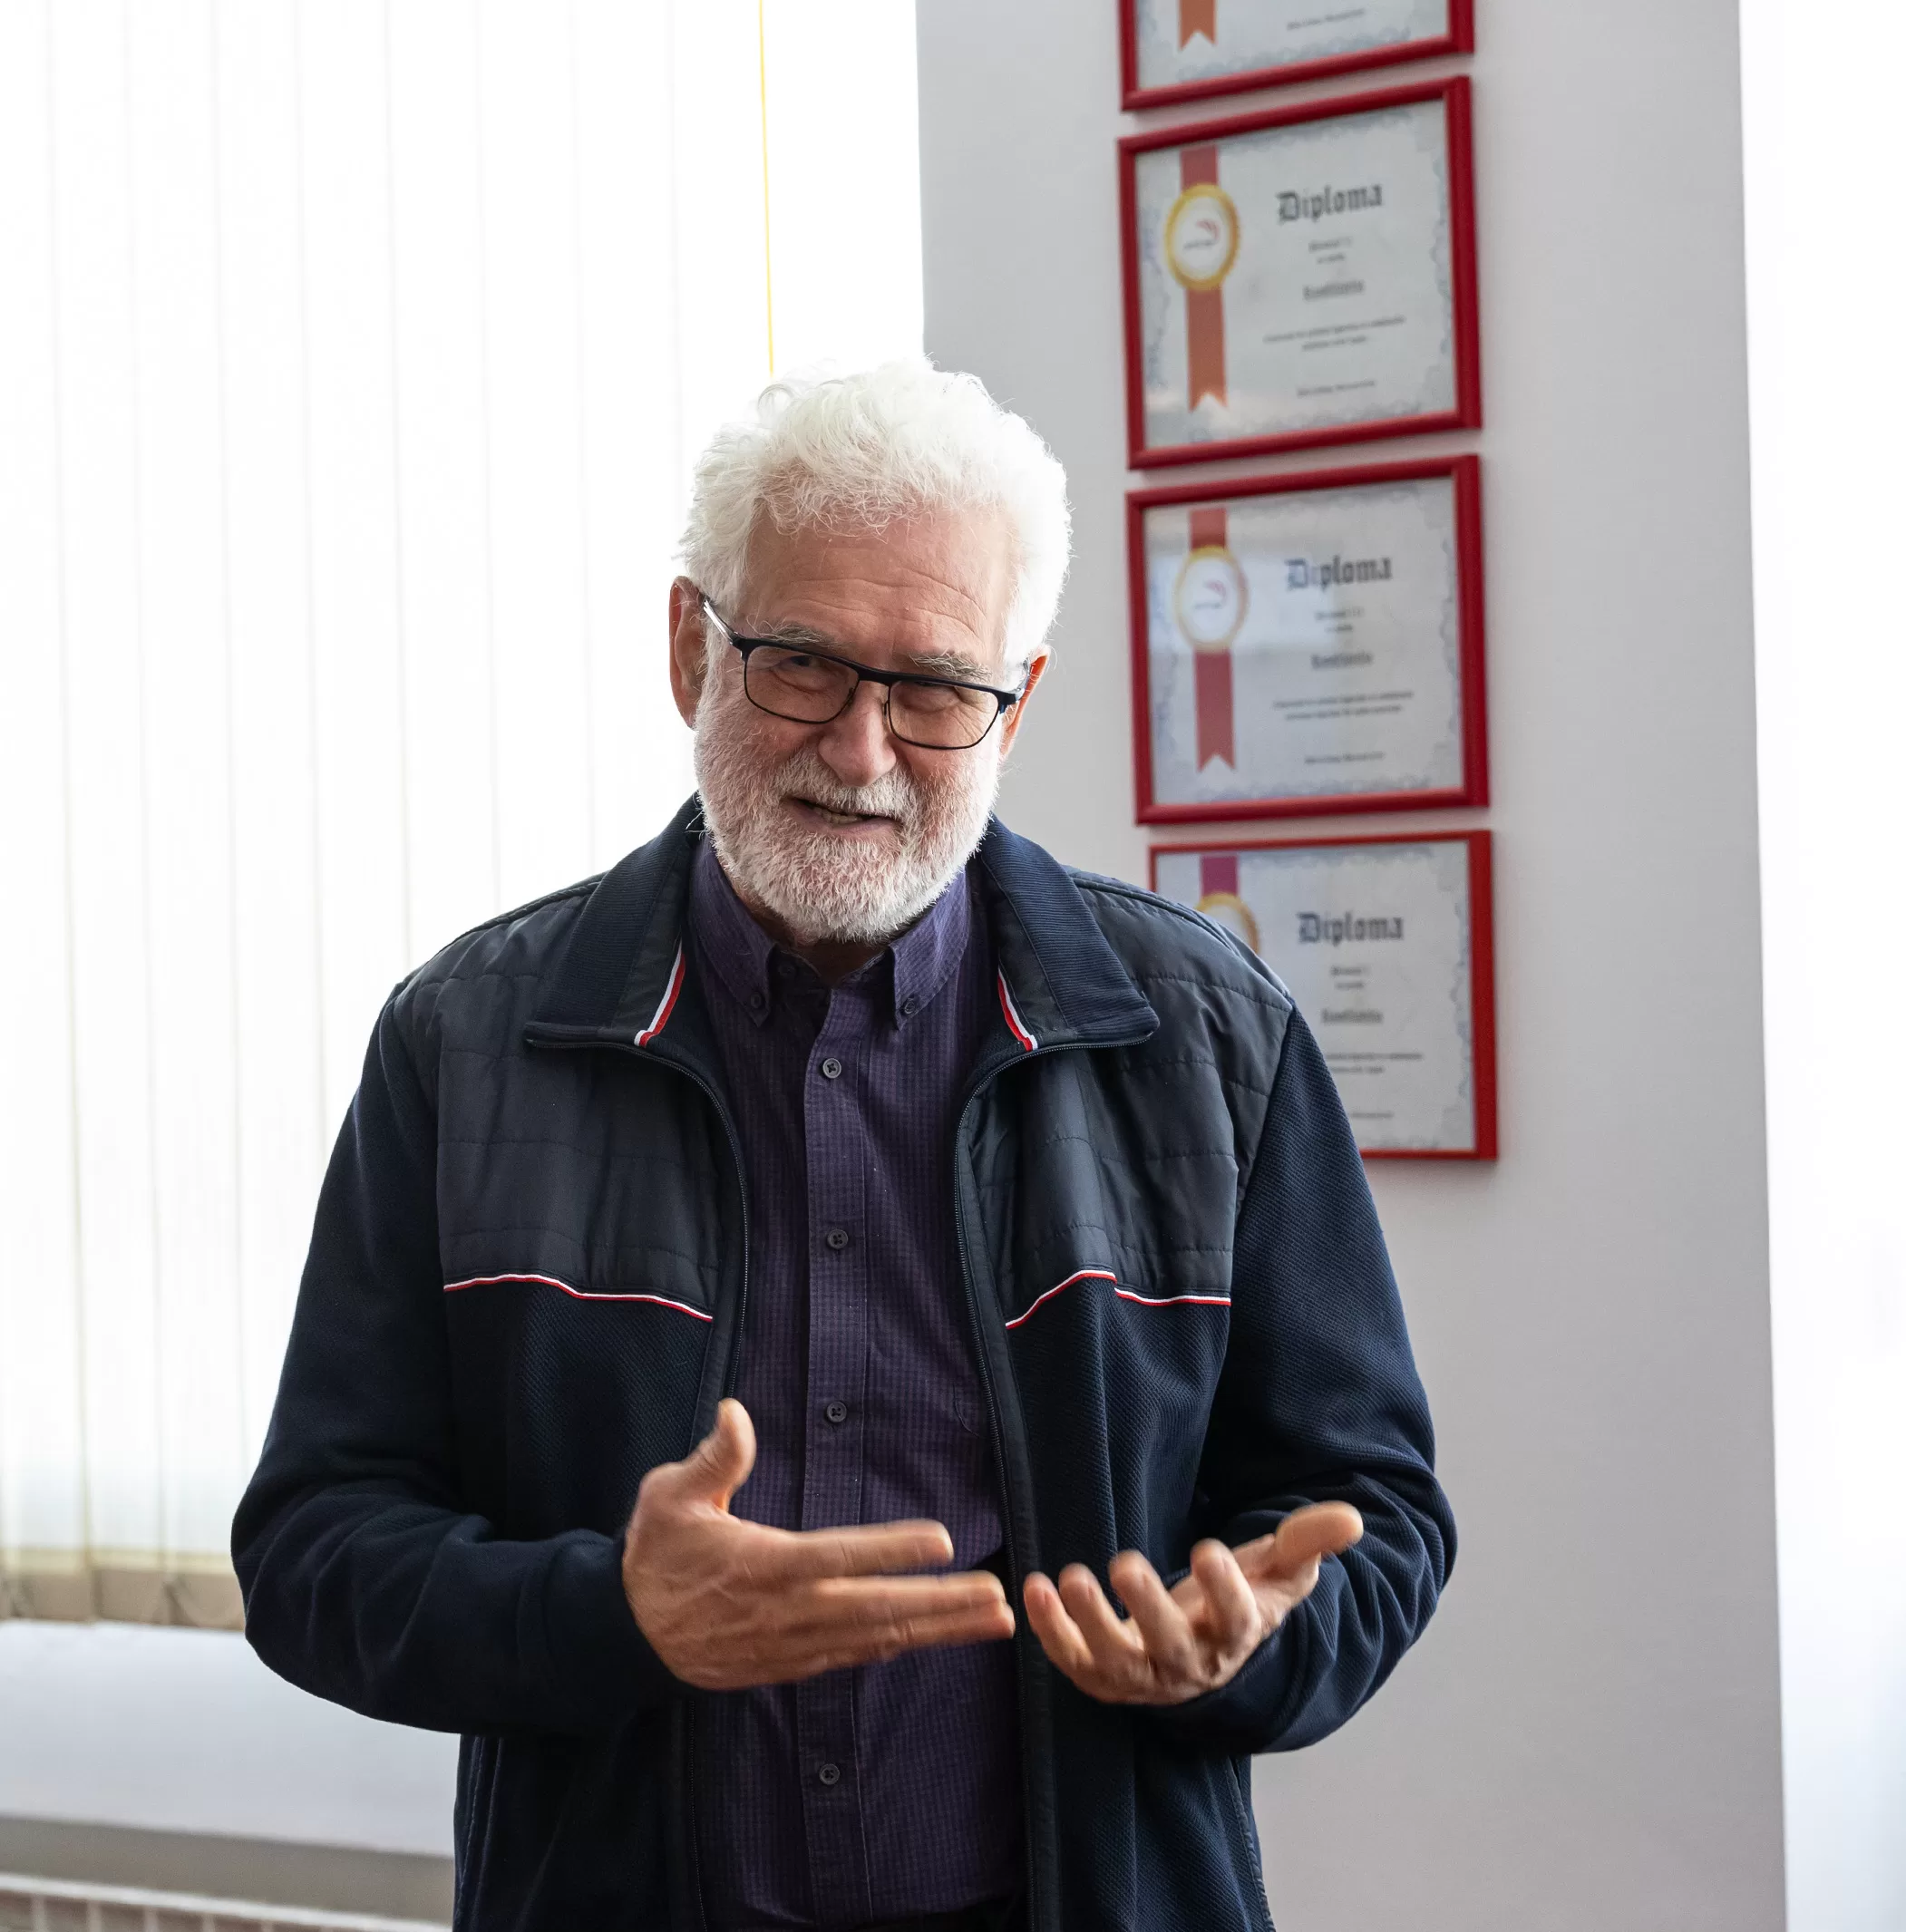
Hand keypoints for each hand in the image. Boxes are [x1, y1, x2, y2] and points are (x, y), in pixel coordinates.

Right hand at [623, 1398, 1014, 1689]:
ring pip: (877, 1637)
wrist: (626, 1634)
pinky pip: (856, 1655)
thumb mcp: (669, 1497)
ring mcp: (794, 1643)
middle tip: (997, 1598)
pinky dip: (899, 1645)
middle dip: (941, 1604)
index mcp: (763, 1564)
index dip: (891, 1550)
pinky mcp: (792, 1663)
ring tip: (991, 1621)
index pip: (838, 1555)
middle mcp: (788, 1610)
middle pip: (876, 1608)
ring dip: (937, 1630)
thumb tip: (737, 1412)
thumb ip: (712, 1459)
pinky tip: (935, 1636)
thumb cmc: (655, 1556)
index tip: (942, 1541)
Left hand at [1022, 1503, 1362, 1705]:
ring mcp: (1145, 1677)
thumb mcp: (1278, 1569)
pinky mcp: (1104, 1678)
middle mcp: (1192, 1665)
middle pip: (1172, 1647)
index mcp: (1238, 1637)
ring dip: (1089, 1623)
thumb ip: (1308, 1541)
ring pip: (1117, 1663)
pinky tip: (1033, 1588)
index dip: (1225, 1589)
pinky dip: (1051, 1632)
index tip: (1209, 1551)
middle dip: (1148, 1608)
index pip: (1237, 1620)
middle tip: (1124, 1563)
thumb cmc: (1243, 1595)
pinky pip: (1075, 1664)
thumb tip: (1351, 1518)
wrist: (1206, 1649)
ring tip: (1069, 1576)